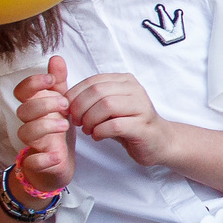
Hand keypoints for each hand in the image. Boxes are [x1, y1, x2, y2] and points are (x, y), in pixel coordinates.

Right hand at [10, 55, 74, 194]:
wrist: (56, 165)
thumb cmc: (55, 131)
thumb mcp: (60, 104)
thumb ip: (58, 82)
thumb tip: (56, 57)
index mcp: (35, 108)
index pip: (22, 91)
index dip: (33, 83)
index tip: (51, 80)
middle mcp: (30, 124)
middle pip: (24, 110)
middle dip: (43, 104)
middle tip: (65, 104)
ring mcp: (32, 144)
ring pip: (25, 132)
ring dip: (44, 126)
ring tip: (65, 126)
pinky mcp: (37, 164)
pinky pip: (32, 161)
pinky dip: (43, 159)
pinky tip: (56, 155)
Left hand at [66, 71, 180, 169]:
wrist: (159, 141)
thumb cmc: (130, 124)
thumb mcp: (110, 106)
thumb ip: (92, 98)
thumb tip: (63, 97)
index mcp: (125, 81)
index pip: (93, 81)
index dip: (75, 95)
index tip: (69, 110)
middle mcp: (135, 90)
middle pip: (98, 91)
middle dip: (80, 108)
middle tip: (78, 122)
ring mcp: (141, 107)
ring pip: (106, 106)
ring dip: (90, 120)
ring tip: (88, 130)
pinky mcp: (143, 126)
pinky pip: (115, 125)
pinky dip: (100, 131)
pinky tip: (98, 136)